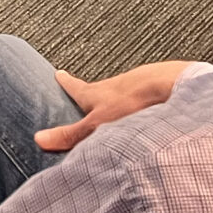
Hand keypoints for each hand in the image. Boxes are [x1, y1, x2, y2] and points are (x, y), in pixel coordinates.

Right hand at [33, 61, 195, 151]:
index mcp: (96, 93)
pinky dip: (141, 111)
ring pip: (123, 96)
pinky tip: (147, 121)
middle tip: (87, 93)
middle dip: (93, 94)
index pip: (76, 87)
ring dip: (119, 104)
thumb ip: (71, 135)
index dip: (66, 83)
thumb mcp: (96, 125)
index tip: (58, 73)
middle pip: (100, 89)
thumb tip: (40, 139)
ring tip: (118, 114)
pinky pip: (145, 104)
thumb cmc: (133, 103)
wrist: (172, 87)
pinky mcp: (158, 96)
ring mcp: (138, 89)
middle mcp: (115, 87)